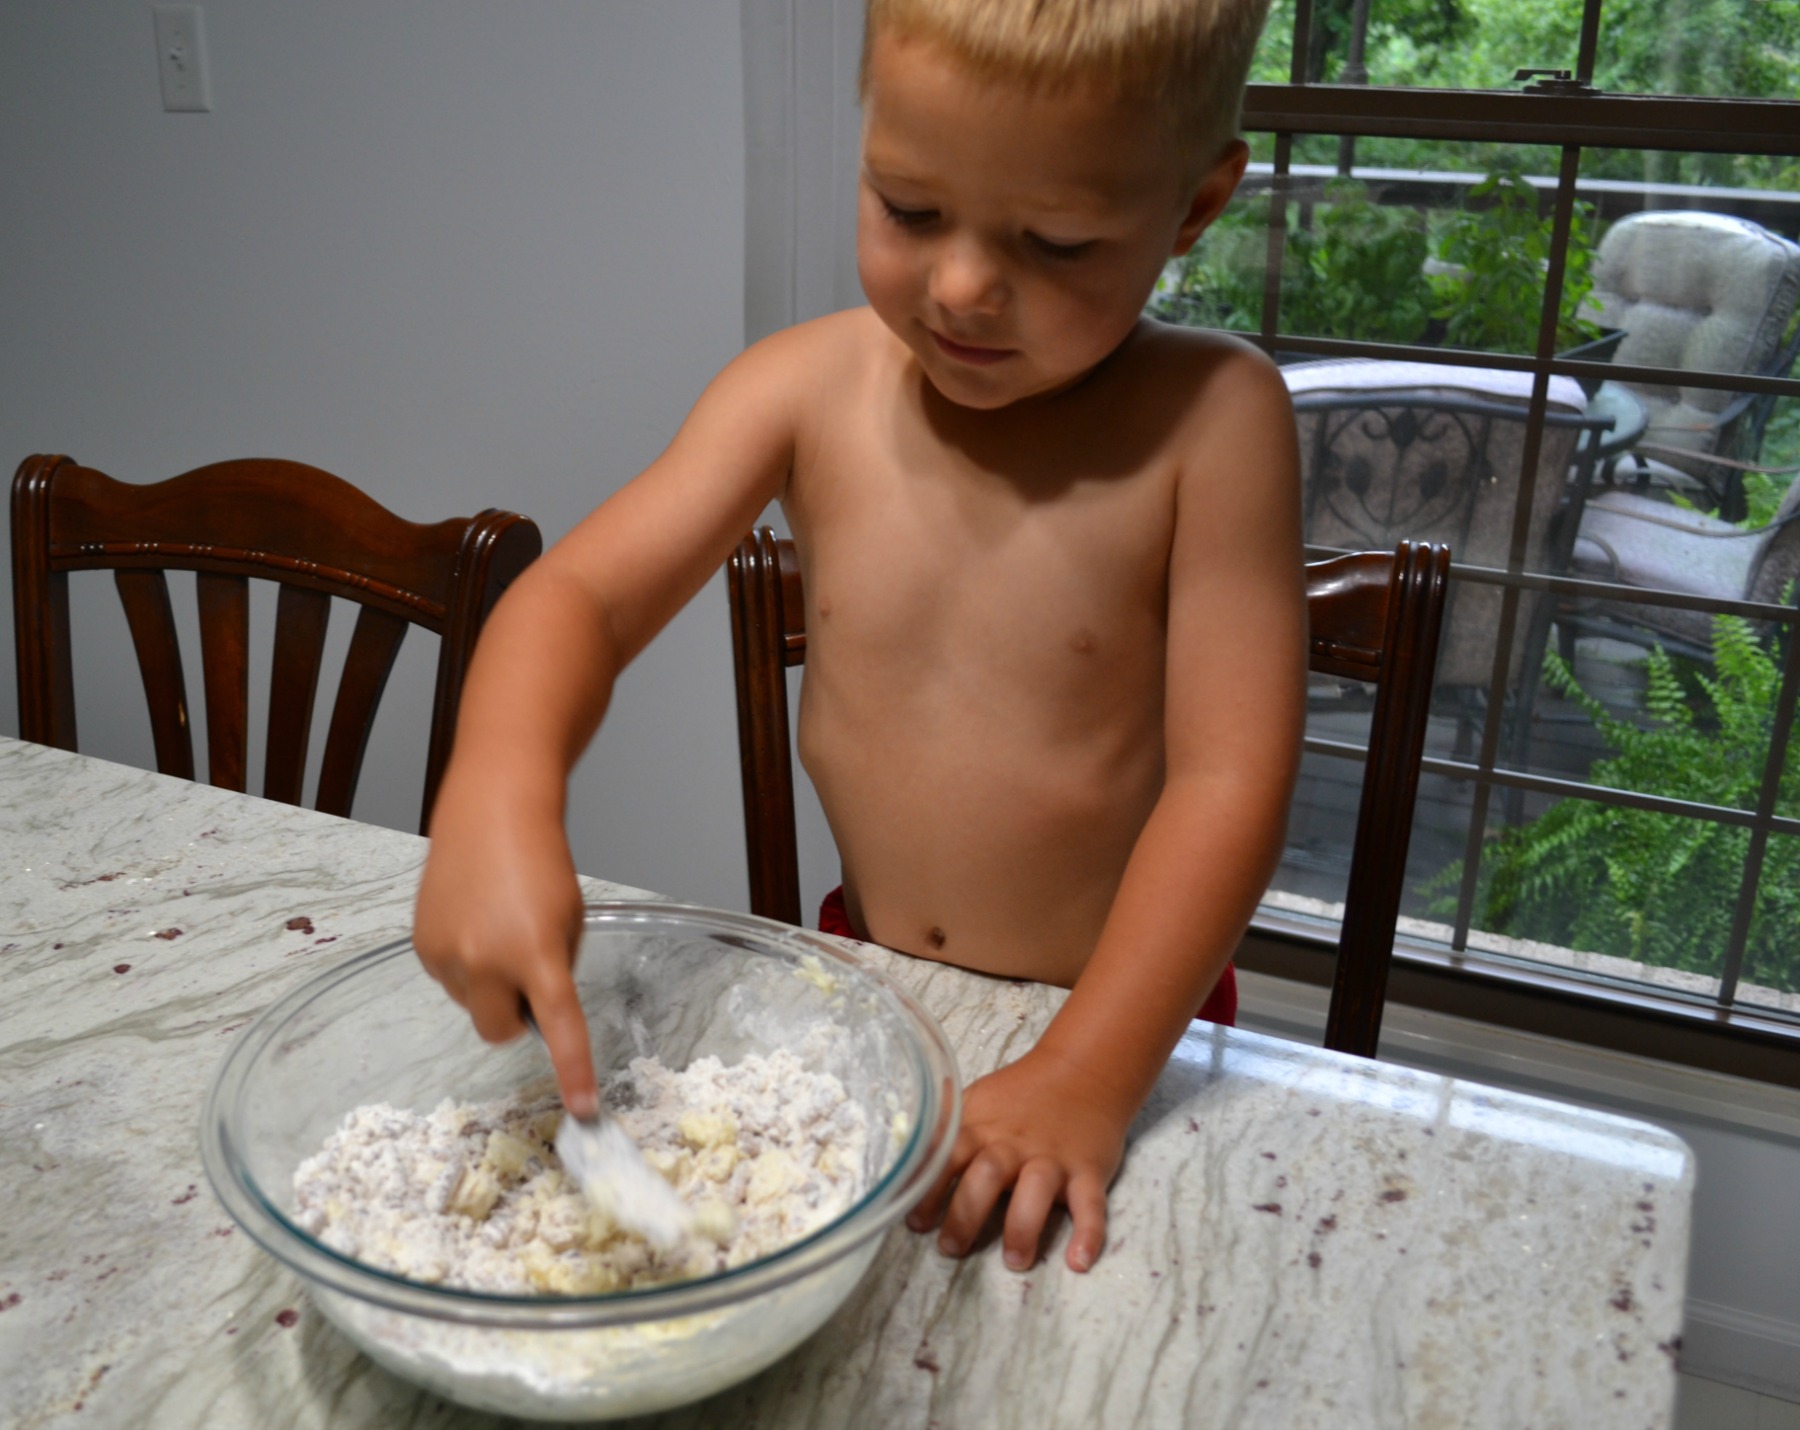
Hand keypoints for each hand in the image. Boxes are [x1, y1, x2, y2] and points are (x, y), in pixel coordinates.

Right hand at [412, 779, 596, 1116]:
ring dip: (487, 985)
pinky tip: (473, 923)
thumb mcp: (569, 919)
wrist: (491, 813)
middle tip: (526, 979)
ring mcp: (448, 955)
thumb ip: (555, 969)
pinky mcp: (421, 946)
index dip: (573, 1072)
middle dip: (513, 1019)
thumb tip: (533, 1008)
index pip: (559, 1029)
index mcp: (538, 955)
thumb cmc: (541, 862)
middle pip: (498, 1033)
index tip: (583, 1109)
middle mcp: (487, 961)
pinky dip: (464, 965)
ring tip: (496, 930)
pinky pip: (448, 979)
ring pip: (472, 1005)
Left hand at [905, 1044, 1127, 1273]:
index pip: (948, 1156)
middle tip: (951, 1249)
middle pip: (986, 1175)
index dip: (929, 1189)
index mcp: (983, 1128)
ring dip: (1023, 1226)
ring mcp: (1054, 1157)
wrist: (1083, 1071)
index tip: (916, 1222)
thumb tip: (904, 1153)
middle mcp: (1015, 1144)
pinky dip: (1089, 1233)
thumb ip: (946, 1129)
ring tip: (1014, 1261)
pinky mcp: (1089, 1170)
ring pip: (1037, 1189)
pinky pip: (1091, 1203)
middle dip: (966, 1213)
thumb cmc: (1021, 1095)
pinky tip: (1079, 1262)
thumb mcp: (977, 1100)